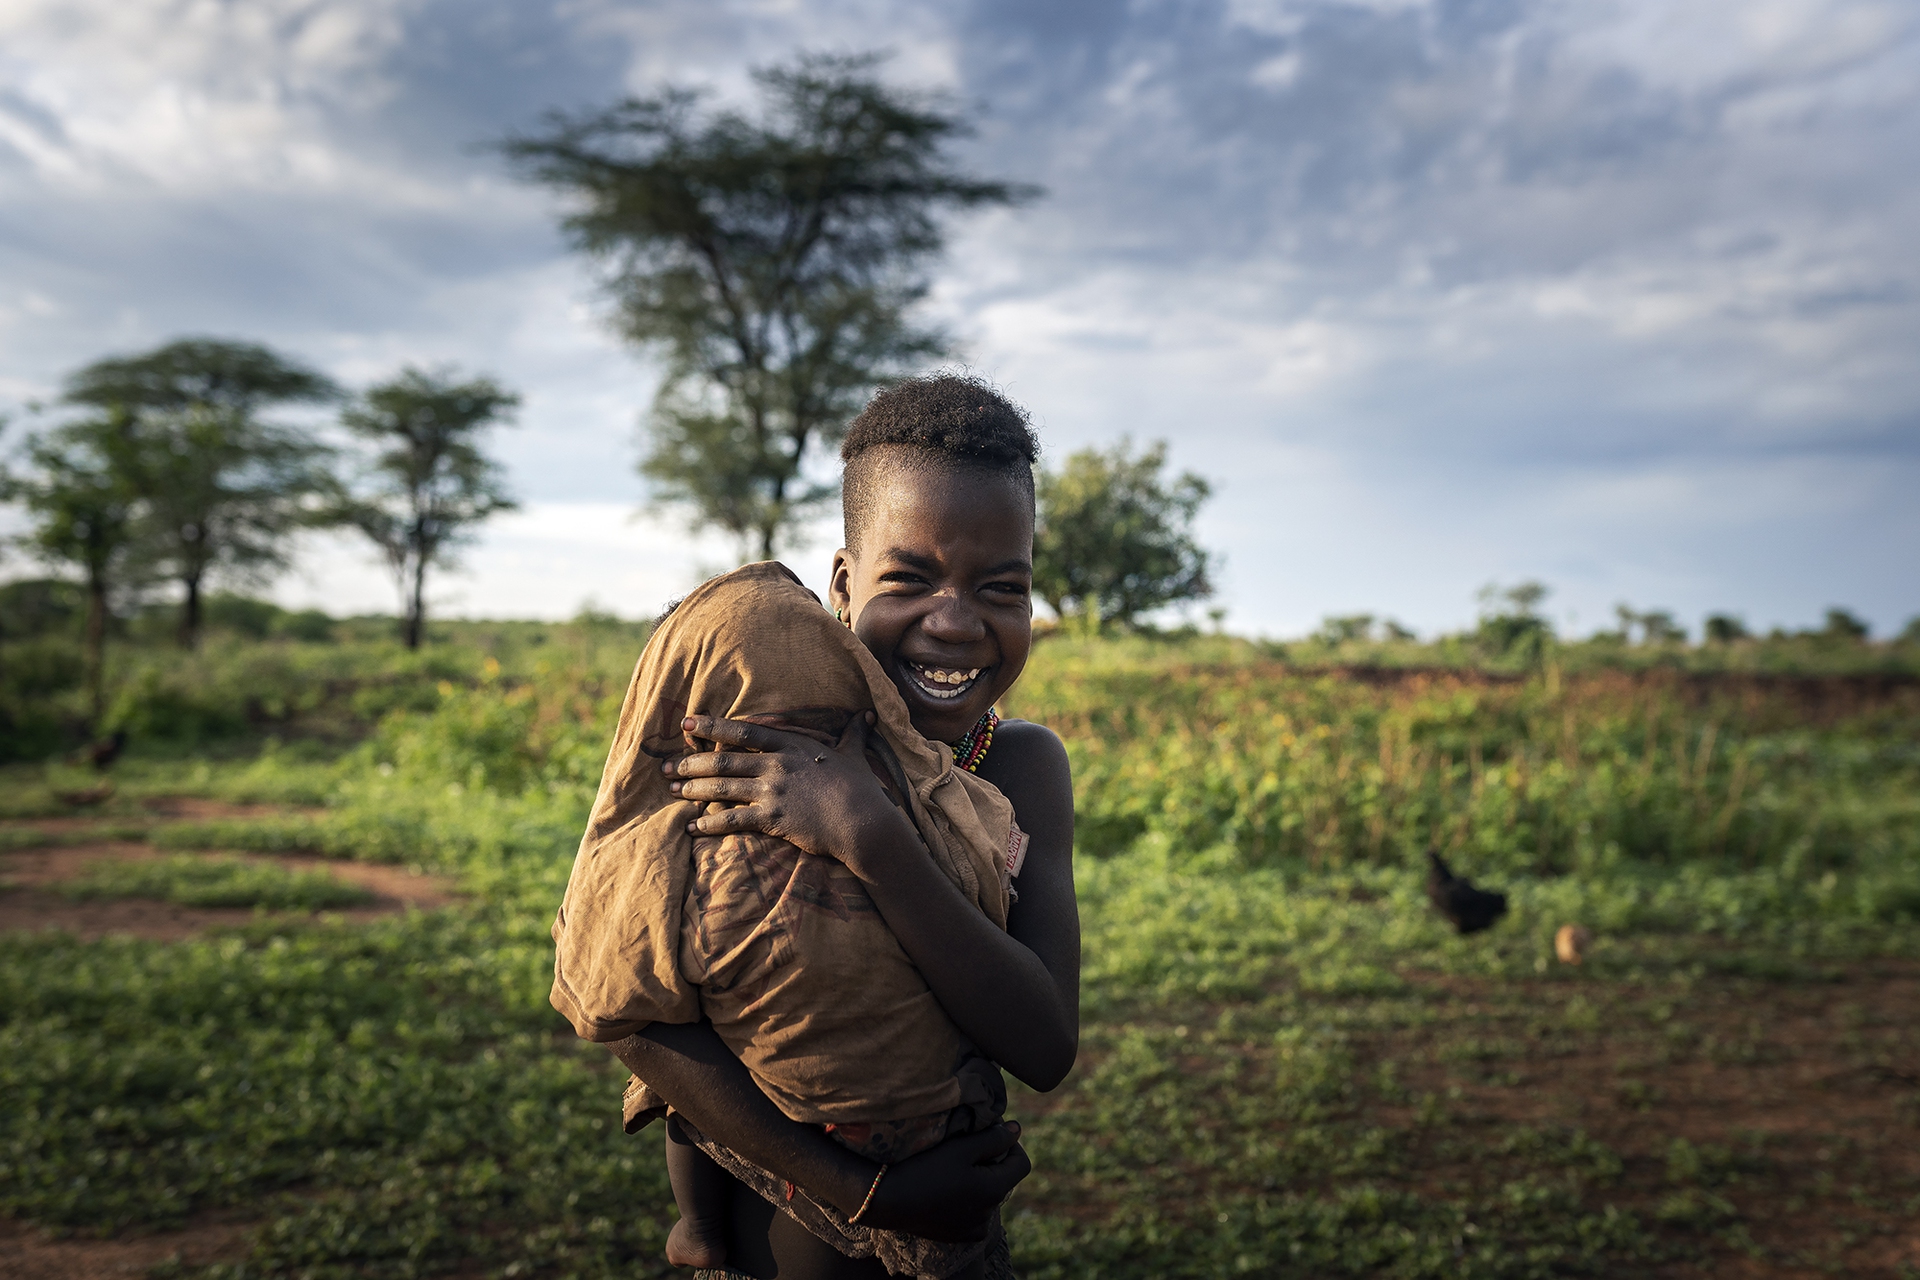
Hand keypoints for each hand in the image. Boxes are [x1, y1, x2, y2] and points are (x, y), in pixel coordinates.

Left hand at [666, 712, 906, 870]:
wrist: (863, 822)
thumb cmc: (861, 788)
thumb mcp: (854, 755)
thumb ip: (853, 734)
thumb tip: (868, 715)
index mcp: (791, 745)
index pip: (743, 731)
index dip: (712, 726)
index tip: (687, 722)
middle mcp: (776, 765)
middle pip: (723, 760)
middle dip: (690, 762)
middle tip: (665, 766)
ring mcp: (772, 792)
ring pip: (722, 787)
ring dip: (693, 788)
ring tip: (672, 791)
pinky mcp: (771, 819)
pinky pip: (732, 820)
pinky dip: (709, 823)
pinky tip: (692, 826)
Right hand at [856, 1122, 1030, 1241]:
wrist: (889, 1200)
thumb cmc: (925, 1168)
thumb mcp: (961, 1147)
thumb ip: (993, 1138)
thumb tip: (1017, 1129)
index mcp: (994, 1190)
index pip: (1022, 1164)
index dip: (1011, 1144)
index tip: (991, 1133)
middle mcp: (989, 1214)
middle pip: (1003, 1179)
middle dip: (991, 1162)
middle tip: (965, 1148)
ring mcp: (974, 1228)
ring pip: (988, 1197)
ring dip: (979, 1181)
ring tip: (952, 1170)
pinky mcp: (959, 1236)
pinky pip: (974, 1214)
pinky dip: (967, 1200)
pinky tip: (946, 1190)